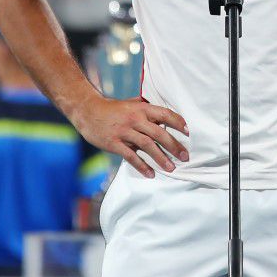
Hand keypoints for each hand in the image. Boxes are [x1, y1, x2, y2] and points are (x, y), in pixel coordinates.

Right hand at [73, 96, 187, 178]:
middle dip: (174, 146)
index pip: (165, 114)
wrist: (88, 111)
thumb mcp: (131, 103)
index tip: (188, 132)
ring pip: (147, 146)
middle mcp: (135, 119)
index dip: (178, 122)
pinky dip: (142, 165)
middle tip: (185, 156)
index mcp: (141, 109)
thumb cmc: (113, 108)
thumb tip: (165, 114)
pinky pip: (130, 156)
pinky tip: (151, 173)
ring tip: (171, 168)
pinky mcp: (114, 143)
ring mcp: (124, 132)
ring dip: (161, 158)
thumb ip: (147, 108)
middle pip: (159, 133)